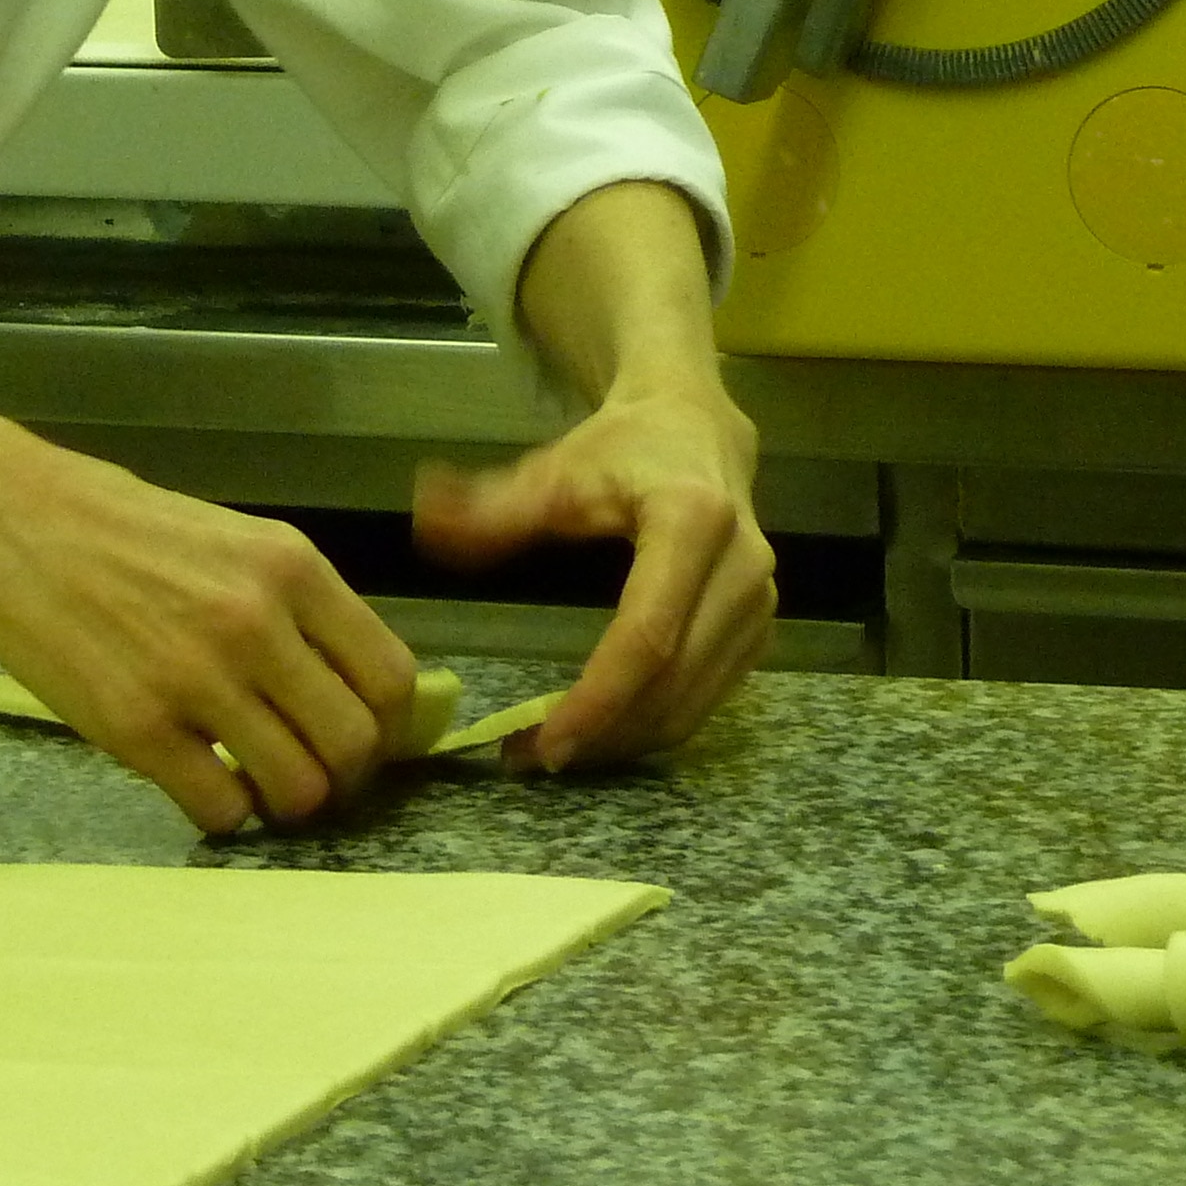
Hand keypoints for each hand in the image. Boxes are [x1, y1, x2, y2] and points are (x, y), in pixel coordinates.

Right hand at [0, 442, 421, 835]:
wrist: (11, 519)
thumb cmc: (120, 526)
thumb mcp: (233, 540)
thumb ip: (295, 607)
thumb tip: (347, 686)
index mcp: (290, 568)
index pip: (390, 678)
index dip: (387, 727)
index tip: (363, 739)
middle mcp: (256, 624)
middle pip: (354, 745)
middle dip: (341, 774)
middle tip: (309, 770)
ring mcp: (197, 680)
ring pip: (297, 789)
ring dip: (283, 800)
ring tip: (253, 781)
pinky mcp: (139, 729)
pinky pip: (220, 808)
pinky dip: (222, 810)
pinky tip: (198, 780)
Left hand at [413, 375, 773, 770]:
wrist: (698, 430)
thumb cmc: (622, 449)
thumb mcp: (555, 469)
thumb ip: (493, 506)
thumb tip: (425, 524)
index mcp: (693, 522)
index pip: (647, 635)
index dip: (599, 699)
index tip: (544, 741)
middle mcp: (742, 571)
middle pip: (672, 684)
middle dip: (602, 734)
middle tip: (528, 756)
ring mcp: (760, 609)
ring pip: (692, 707)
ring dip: (625, 742)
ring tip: (552, 747)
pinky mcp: (759, 634)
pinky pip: (705, 702)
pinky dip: (651, 728)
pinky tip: (599, 730)